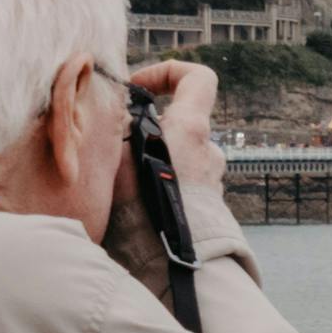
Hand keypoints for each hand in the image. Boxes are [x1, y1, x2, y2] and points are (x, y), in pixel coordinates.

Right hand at [124, 58, 228, 203]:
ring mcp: (211, 179)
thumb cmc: (144, 204)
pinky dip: (161, 185)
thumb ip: (122, 126)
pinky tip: (137, 202)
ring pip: (178, 156)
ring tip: (123, 180)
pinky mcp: (206, 206)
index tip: (140, 88)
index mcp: (192, 127)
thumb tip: (120, 115)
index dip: (169, 72)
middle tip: (120, 143)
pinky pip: (181, 184)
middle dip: (149, 127)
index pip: (198, 78)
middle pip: (181, 122)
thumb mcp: (119, 152)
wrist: (172, 260)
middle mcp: (209, 150)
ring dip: (152, 159)